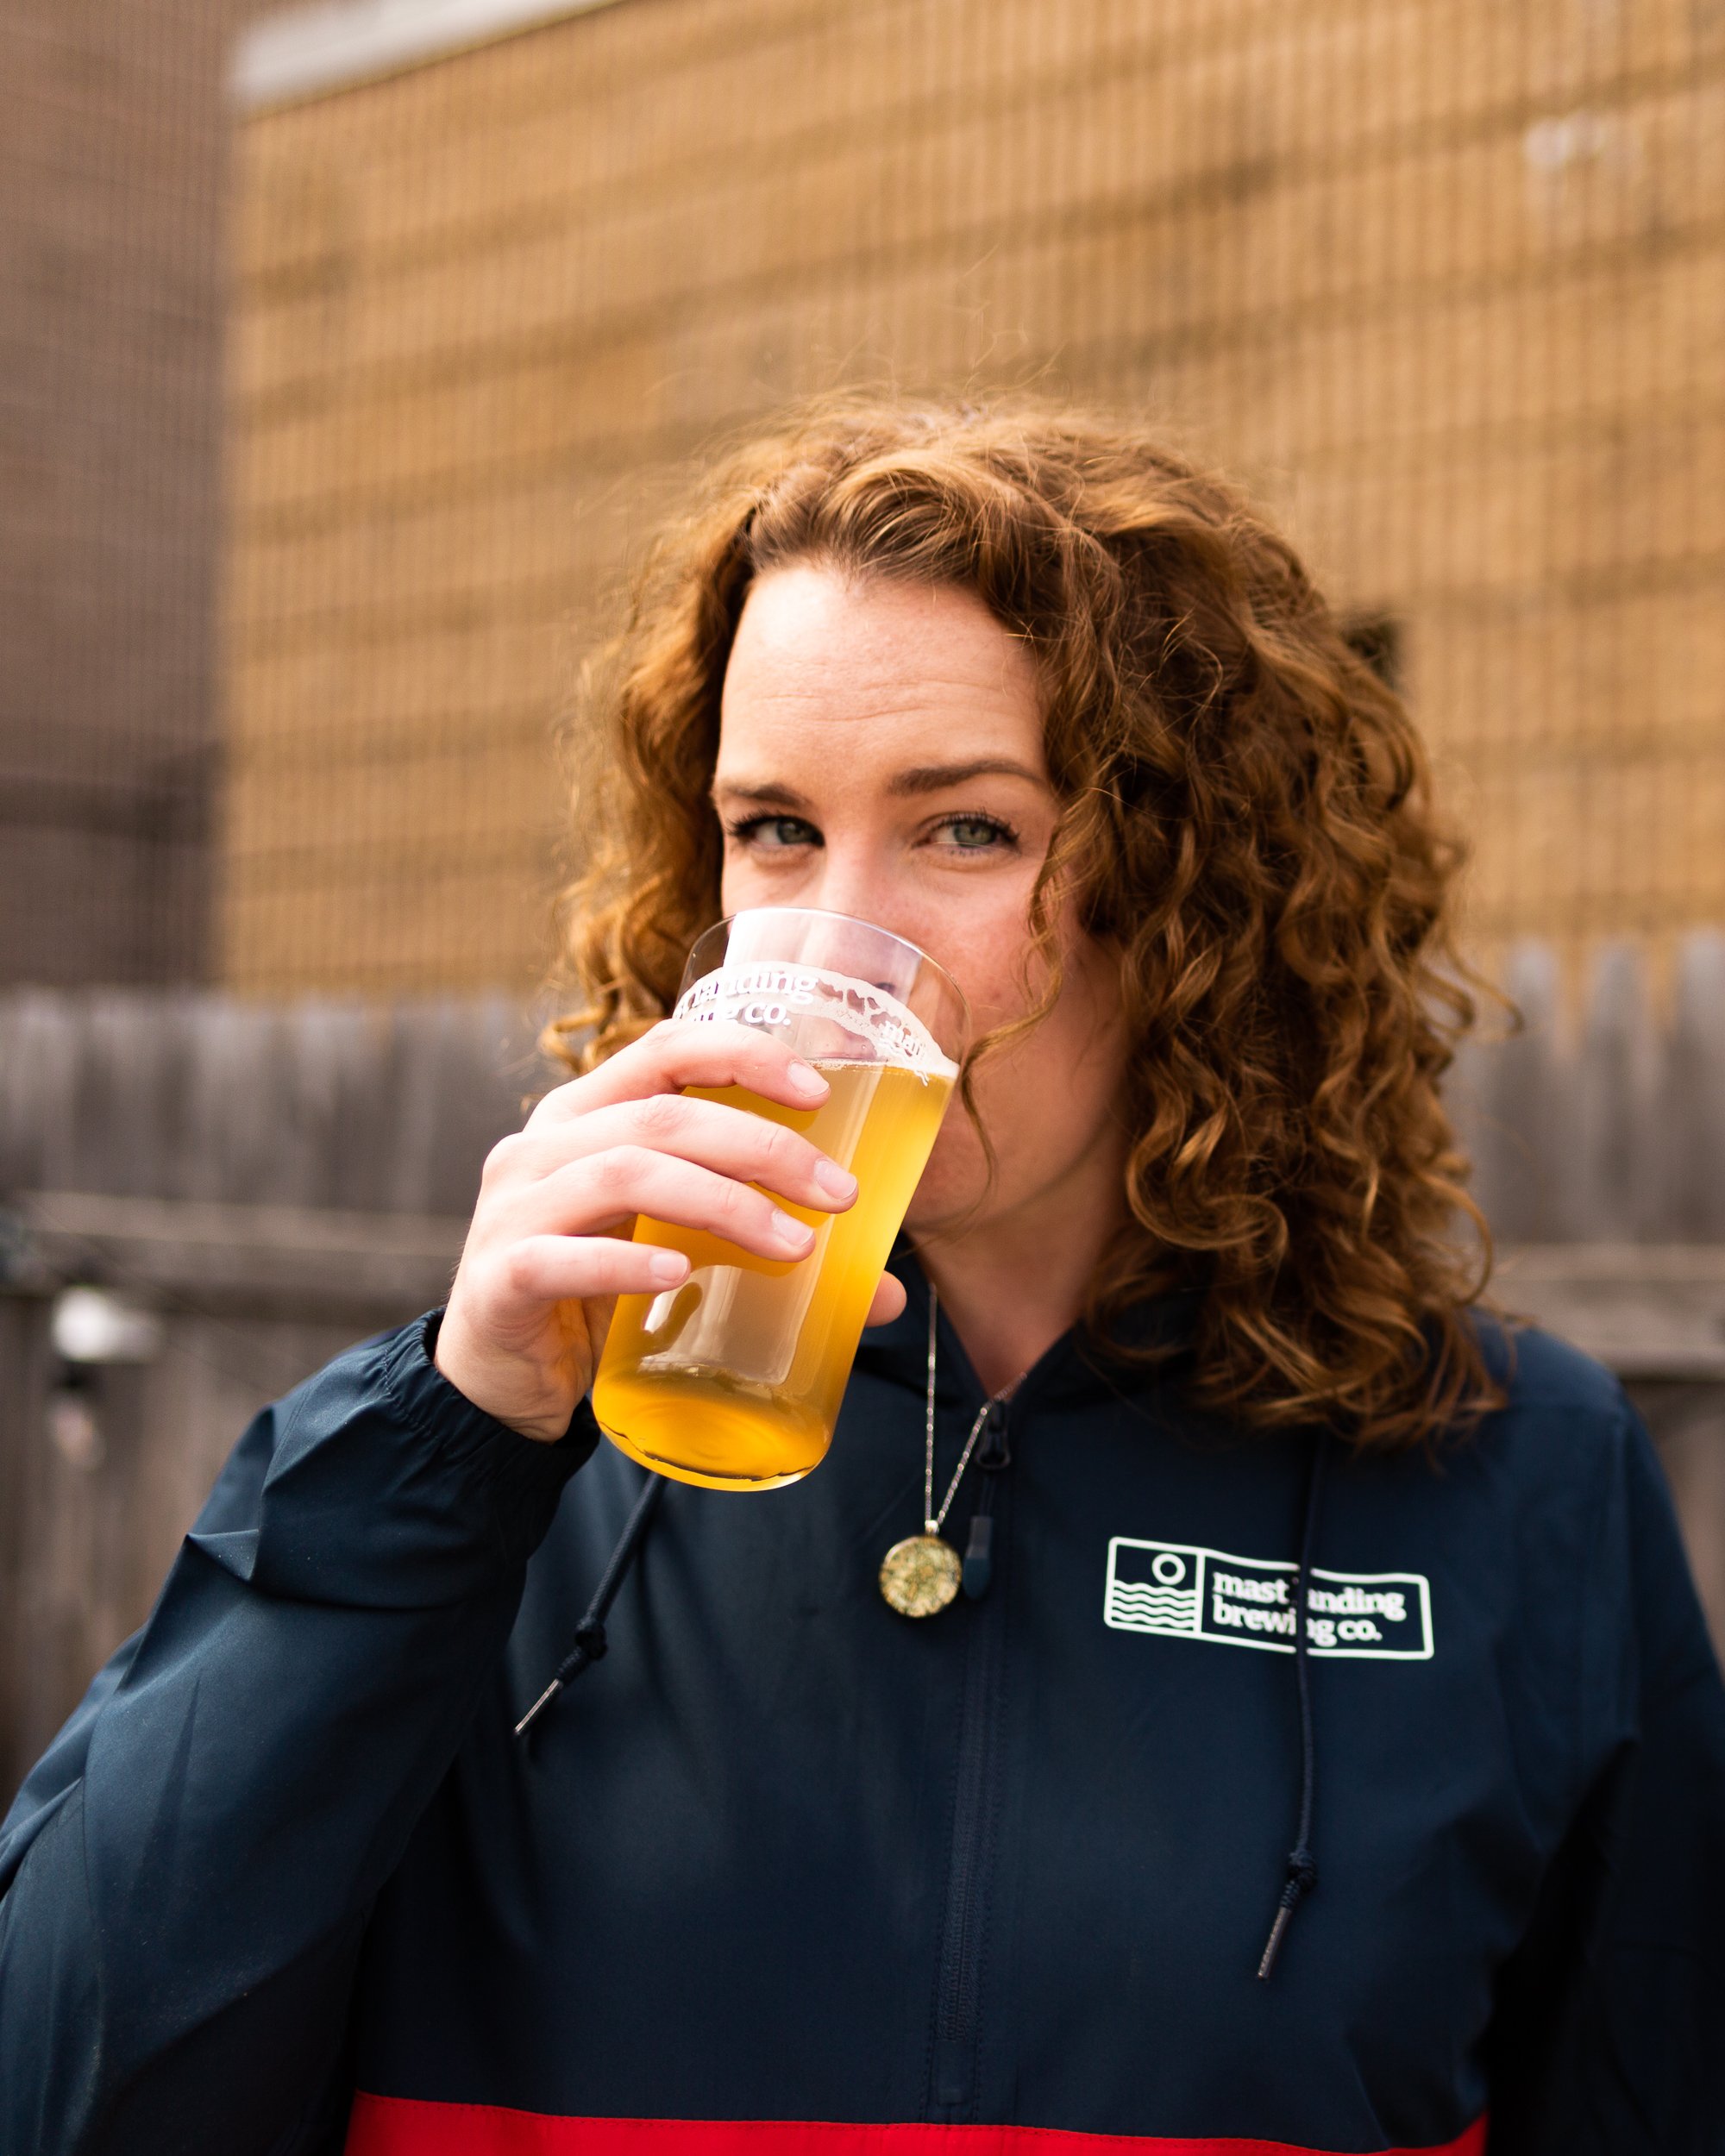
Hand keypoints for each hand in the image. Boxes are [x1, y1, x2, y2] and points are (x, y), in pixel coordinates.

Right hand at [435, 1019, 908, 1441]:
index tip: (819, 1095)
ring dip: (722, 1203)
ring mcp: (513, 1208)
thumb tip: (885, 1290)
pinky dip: (626, 1263)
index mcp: (588, 1114)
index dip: (744, 1054)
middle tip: (839, 1196)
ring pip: (624, 1173)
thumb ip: (762, 1251)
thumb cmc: (601, 1295)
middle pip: (661, 1113)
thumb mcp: (680, 1253)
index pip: (666, 1048)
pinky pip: (561, 1258)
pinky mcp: (500, 1276)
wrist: (506, 1381)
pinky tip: (679, 1276)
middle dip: (764, 1147)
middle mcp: (543, 1144)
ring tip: (793, 1245)